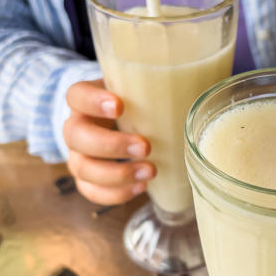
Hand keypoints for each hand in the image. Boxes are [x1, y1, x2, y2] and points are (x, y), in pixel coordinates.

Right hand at [63, 80, 155, 204]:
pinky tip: (142, 187)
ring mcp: (78, 155)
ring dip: (117, 174)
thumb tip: (199, 81)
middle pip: (76, 136)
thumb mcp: (139, 89)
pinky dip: (116, 193)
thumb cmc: (134, 104)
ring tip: (151, 172)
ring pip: (82, 168)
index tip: (120, 106)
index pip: (76, 96)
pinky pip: (91, 192)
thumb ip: (157, 86)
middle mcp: (76, 127)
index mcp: (85, 100)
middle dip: (112, 145)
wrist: (123, 125)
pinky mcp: (86, 179)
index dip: (93, 101)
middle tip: (145, 147)